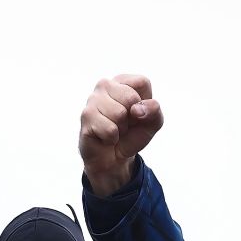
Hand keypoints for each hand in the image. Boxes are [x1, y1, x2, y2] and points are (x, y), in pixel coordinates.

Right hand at [79, 74, 163, 196]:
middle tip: (123, 124)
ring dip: (121, 129)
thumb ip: (154, 111)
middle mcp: (105, 85)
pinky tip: (105, 137)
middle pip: (131, 98)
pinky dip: (112, 138)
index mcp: (123, 81)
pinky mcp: (86, 116)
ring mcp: (93, 100)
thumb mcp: (153, 122)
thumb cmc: (132, 134)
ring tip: (114, 130)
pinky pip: (109, 129)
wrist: (113, 158)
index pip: (142, 82)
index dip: (144, 103)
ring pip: (119, 113)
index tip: (136, 112)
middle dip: (132, 118)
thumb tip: (136, 109)